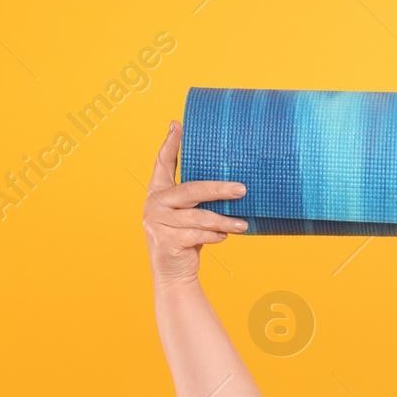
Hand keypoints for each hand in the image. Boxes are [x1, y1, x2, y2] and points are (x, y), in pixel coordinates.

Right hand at [143, 120, 248, 289]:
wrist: (174, 272)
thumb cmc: (187, 238)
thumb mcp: (190, 215)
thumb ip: (199, 200)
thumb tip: (235, 185)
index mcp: (158, 191)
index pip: (162, 162)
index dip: (170, 143)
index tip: (178, 124)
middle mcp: (154, 203)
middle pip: (191, 190)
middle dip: (219, 189)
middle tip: (242, 189)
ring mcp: (156, 222)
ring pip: (198, 217)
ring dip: (224, 221)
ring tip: (242, 224)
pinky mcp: (164, 241)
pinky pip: (196, 235)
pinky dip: (214, 236)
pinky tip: (225, 237)